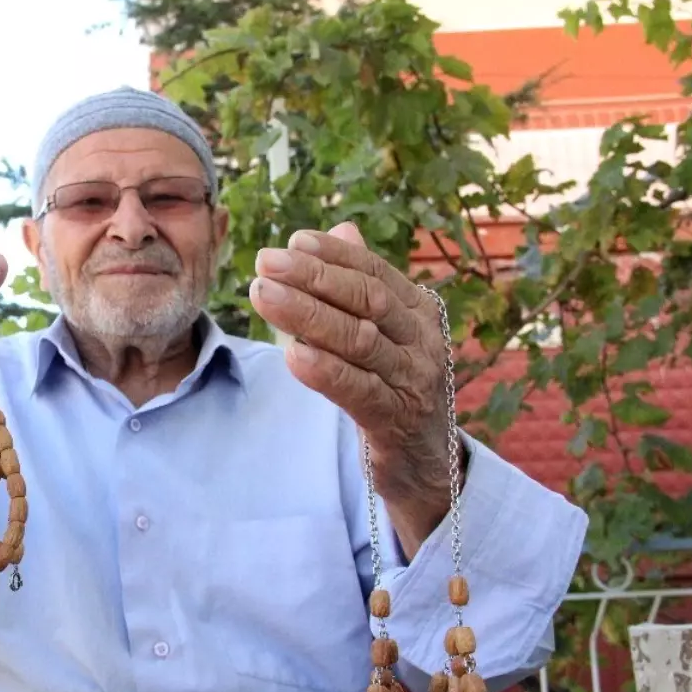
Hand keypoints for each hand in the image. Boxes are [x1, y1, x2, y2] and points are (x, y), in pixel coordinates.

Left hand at [249, 221, 458, 554]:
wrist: (426, 462)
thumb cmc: (397, 387)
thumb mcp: (386, 333)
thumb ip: (364, 285)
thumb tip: (344, 230)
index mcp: (420, 313)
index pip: (374, 273)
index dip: (333, 255)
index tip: (291, 241)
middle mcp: (423, 342)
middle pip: (366, 301)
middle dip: (313, 278)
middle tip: (266, 263)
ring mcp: (413, 381)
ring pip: (359, 340)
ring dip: (307, 315)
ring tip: (264, 295)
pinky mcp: (396, 421)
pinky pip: (359, 391)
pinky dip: (325, 371)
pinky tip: (293, 354)